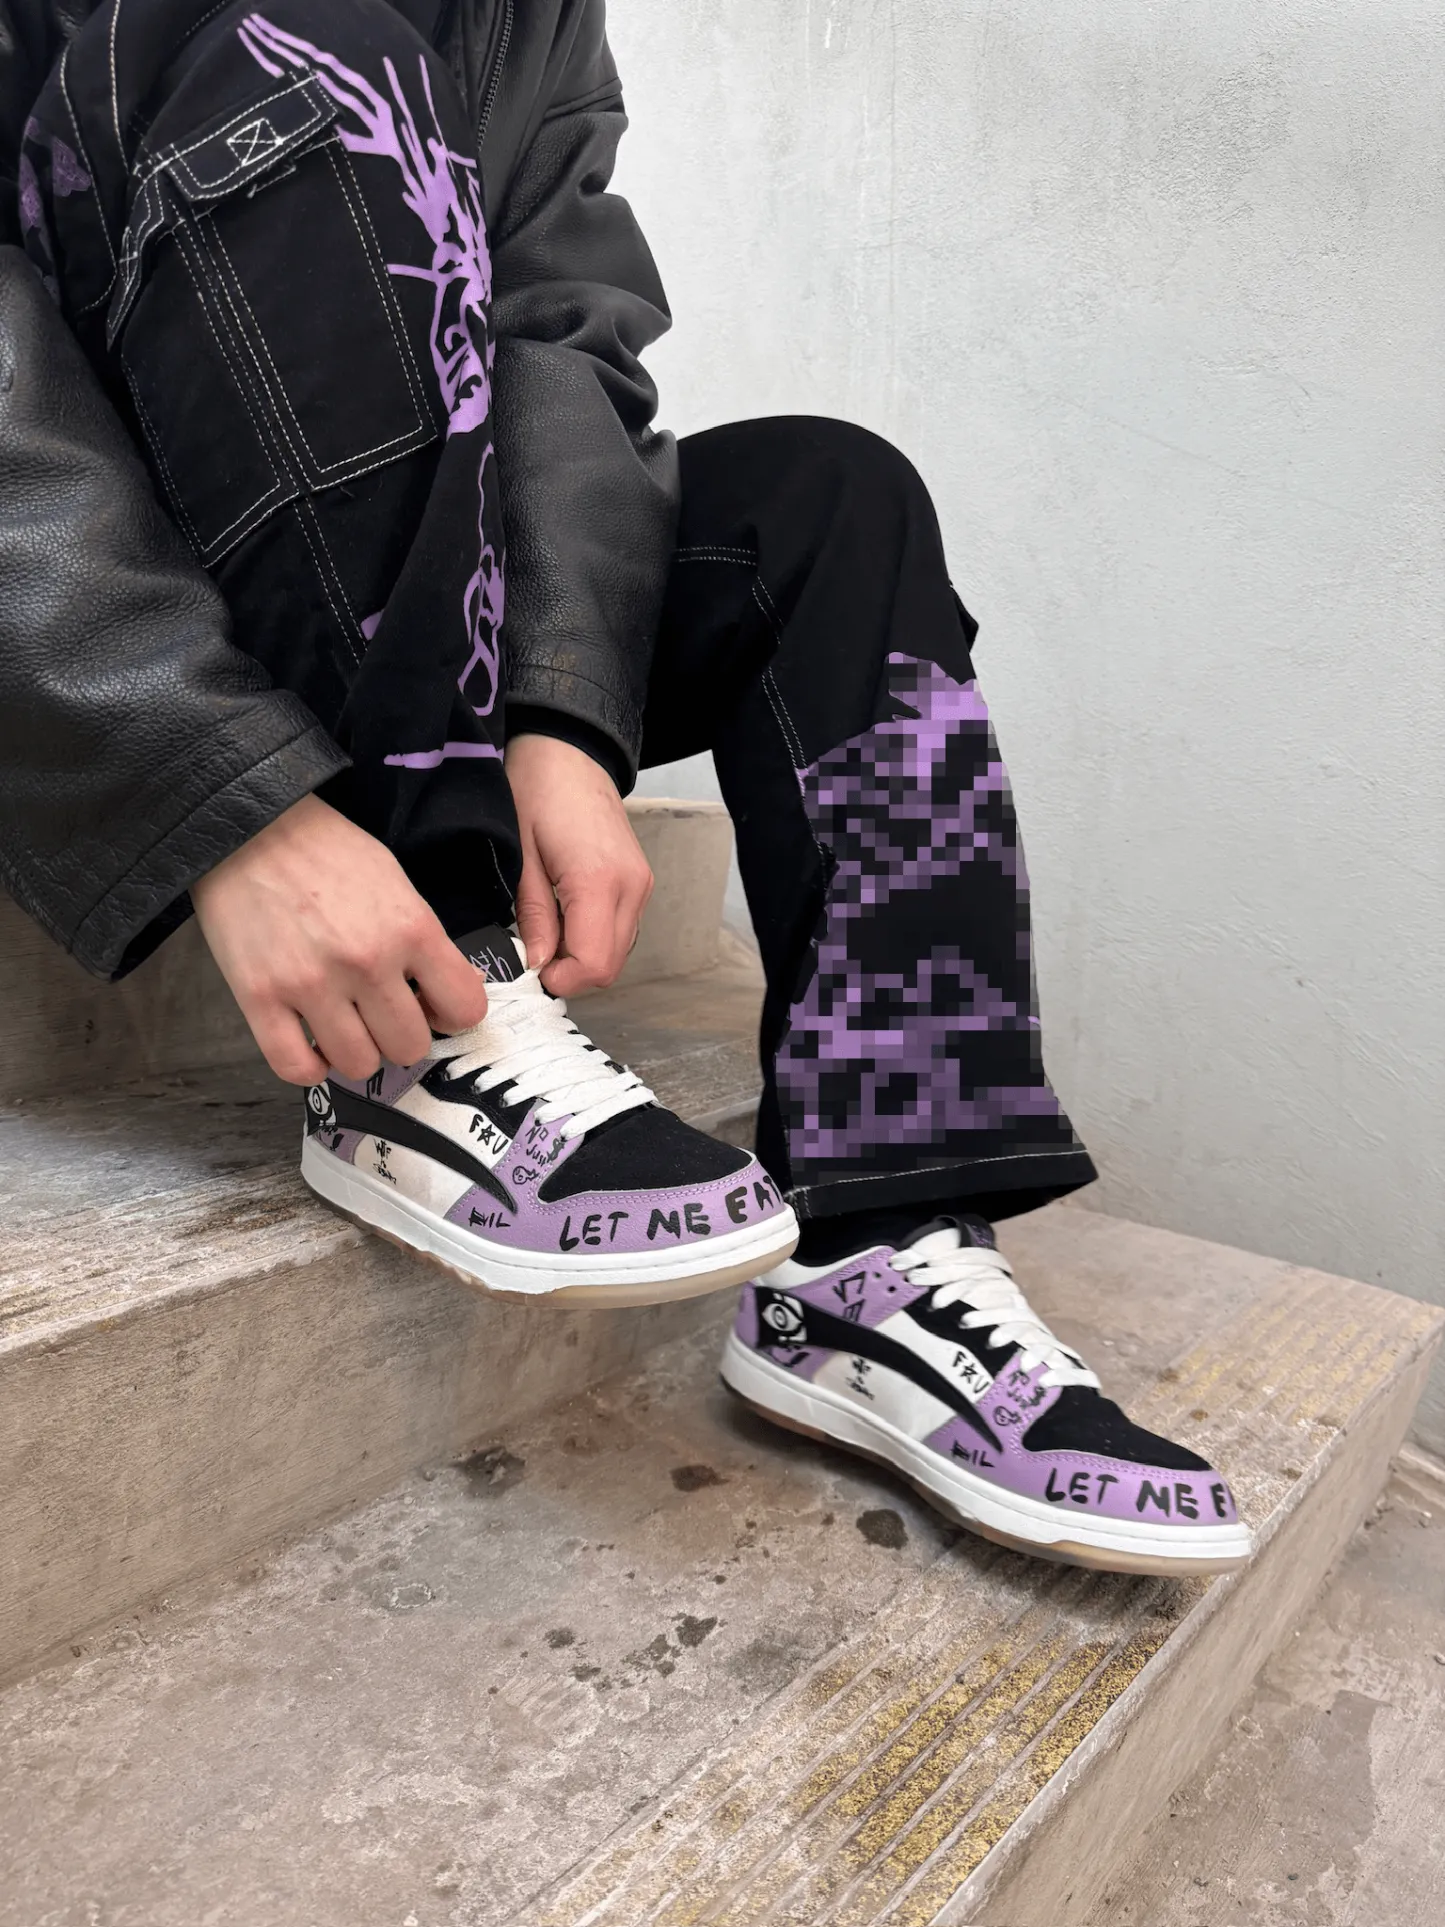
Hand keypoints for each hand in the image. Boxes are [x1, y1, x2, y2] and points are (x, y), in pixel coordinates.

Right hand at [192, 794, 489, 1082]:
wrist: (248, 828)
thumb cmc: (325, 852)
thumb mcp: (396, 882)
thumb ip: (424, 940)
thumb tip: (452, 991)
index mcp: (409, 928)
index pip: (464, 1008)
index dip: (453, 1014)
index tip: (436, 1007)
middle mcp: (366, 961)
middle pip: (410, 1046)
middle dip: (402, 1035)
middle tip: (384, 1015)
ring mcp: (311, 984)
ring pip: (359, 1064)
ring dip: (357, 1051)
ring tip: (346, 1026)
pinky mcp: (260, 998)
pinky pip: (295, 1068)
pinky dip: (309, 1067)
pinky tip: (311, 1043)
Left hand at [505, 732, 652, 996]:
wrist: (569, 752)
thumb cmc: (537, 791)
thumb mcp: (521, 857)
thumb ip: (533, 916)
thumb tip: (538, 964)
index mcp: (599, 881)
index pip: (594, 964)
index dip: (561, 981)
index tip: (531, 971)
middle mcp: (632, 887)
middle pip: (610, 966)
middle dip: (571, 974)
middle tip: (534, 958)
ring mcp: (641, 885)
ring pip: (618, 952)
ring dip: (583, 957)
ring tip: (546, 935)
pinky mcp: (640, 881)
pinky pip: (621, 930)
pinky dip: (594, 939)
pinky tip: (565, 919)